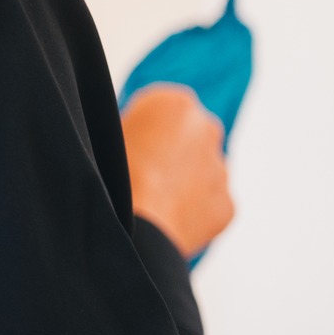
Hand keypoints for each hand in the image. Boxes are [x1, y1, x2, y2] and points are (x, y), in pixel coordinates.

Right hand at [122, 84, 233, 257]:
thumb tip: (135, 140)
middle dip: (170, 153)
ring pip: (200, 171)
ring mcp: (221, 169)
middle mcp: (207, 129)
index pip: (160, 111)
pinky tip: (164, 219)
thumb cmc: (112, 181)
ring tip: (149, 202)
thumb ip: (131, 130)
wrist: (134, 230)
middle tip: (139, 176)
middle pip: (187, 137)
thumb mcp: (106, 137)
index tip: (127, 149)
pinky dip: (190, 211)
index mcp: (175, 104)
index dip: (141, 132)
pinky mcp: (226, 204)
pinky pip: (207, 204)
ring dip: (181, 183)